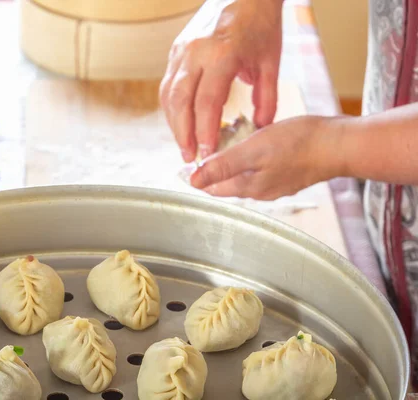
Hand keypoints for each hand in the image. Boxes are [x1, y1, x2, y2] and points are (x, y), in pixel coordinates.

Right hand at [160, 0, 283, 162]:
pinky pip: (168, 84)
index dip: (205, 131)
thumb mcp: (272, 61)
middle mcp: (196, 53)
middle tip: (189, 157)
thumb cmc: (260, 23)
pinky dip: (172, 107)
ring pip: (169, 95)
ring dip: (174, 123)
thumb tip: (260, 127)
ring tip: (184, 145)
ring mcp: (181, 50)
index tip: (208, 154)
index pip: (207, 102)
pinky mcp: (176, 50)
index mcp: (222, 55)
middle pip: (180, 102)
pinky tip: (181, 123)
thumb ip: (267, 98)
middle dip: (183, 133)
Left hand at [189, 116, 345, 199]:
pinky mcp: (289, 173)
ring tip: (221, 147)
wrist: (340, 145)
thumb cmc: (299, 144)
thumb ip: (223, 166)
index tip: (184, 165)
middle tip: (200, 152)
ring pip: (243, 176)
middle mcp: (260, 191)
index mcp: (248, 187)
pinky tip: (251, 147)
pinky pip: (260, 169)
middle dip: (211, 172)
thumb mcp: (254, 151)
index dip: (196, 176)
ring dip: (230, 165)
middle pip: (226, 183)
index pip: (212, 187)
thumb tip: (193, 181)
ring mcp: (276, 184)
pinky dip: (249, 160)